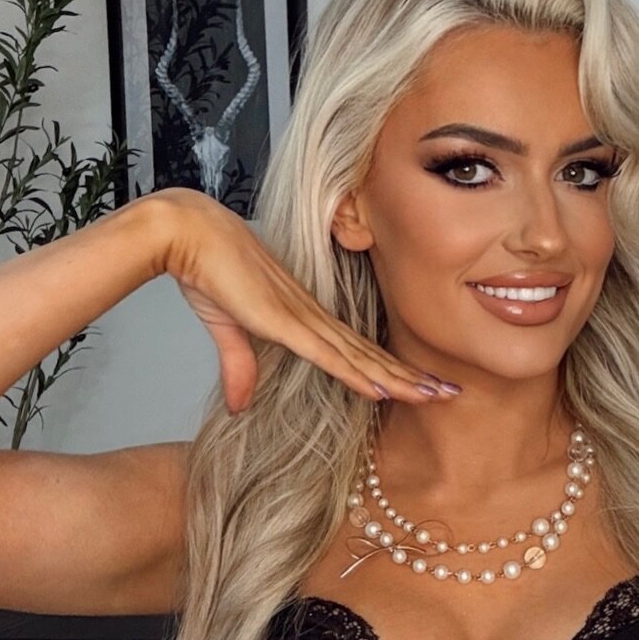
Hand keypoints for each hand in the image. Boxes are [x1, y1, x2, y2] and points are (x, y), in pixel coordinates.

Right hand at [145, 189, 458, 413]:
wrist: (188, 234)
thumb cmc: (207, 269)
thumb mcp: (226, 329)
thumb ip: (238, 367)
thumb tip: (240, 405)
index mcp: (303, 317)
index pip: (357, 351)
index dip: (390, 369)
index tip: (421, 384)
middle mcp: (312, 318)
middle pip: (372, 354)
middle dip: (412, 376)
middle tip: (451, 391)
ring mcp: (301, 318)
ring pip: (361, 358)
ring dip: (400, 379)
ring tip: (437, 394)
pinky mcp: (283, 320)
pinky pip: (329, 355)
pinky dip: (358, 374)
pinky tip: (385, 389)